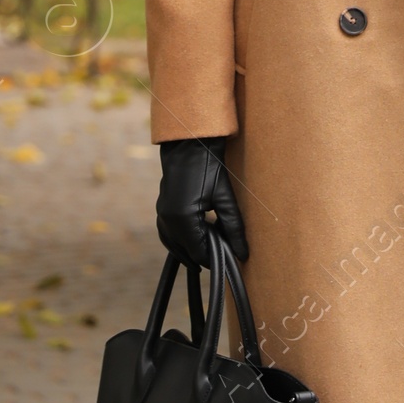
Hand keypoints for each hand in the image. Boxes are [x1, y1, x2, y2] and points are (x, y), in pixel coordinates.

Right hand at [155, 138, 248, 265]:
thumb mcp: (224, 197)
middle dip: (203, 255)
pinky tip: (192, 241)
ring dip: (191, 251)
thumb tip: (242, 253)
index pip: (198, 252)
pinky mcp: (161, 209)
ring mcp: (162, 214)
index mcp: (183, 219)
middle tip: (223, 255)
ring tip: (210, 253)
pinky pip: (168, 234)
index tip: (229, 259)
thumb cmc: (208, 166)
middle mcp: (168, 220)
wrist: (189, 143)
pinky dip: (180, 242)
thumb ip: (234, 227)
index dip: (214, 259)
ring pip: (174, 245)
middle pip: (185, 252)